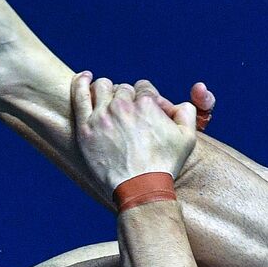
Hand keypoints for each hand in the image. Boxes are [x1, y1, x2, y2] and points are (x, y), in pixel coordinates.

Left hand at [71, 73, 198, 186]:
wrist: (141, 189)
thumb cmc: (165, 166)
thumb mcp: (187, 139)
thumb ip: (187, 113)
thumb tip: (181, 102)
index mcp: (147, 104)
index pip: (144, 87)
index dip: (146, 98)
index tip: (144, 109)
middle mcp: (123, 106)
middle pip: (124, 89)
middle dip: (128, 98)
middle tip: (129, 115)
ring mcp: (102, 115)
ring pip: (103, 87)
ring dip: (108, 90)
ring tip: (108, 100)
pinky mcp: (86, 127)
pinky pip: (79, 94)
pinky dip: (82, 81)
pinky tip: (86, 77)